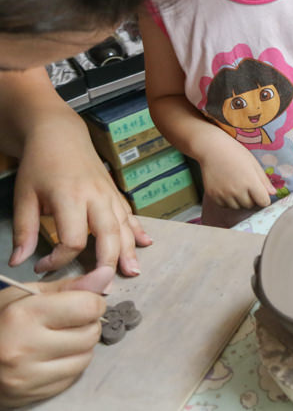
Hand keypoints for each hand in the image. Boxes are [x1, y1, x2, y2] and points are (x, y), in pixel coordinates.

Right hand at [0, 266, 112, 407]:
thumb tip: (106, 275)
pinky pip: (74, 376)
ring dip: (81, 346)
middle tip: (67, 322)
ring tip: (59, 339)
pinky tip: (52, 357)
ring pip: (86, 356)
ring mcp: (29, 376)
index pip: (88, 307)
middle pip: (91, 333)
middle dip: (87, 324)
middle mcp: (26, 348)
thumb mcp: (27, 294)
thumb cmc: (0, 321)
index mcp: (24, 316)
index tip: (83, 302)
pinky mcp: (34, 394)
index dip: (93, 302)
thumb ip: (69, 286)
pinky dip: (70, 364)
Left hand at [10, 119, 149, 276]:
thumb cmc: (39, 166)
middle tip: (104, 286)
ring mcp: (108, 194)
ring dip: (130, 250)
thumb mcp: (24, 196)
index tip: (42, 267)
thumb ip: (24, 230)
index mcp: (69, 197)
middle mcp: (95, 197)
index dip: (59, 260)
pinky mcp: (115, 192)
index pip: (73, 239)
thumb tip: (19, 262)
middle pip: (108, 234)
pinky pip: (130, 214)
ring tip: (133, 272)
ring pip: (124, 226)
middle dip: (108, 262)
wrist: (60, 135)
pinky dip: (138, 230)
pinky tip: (146, 244)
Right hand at [196, 132, 271, 210]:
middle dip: (252, 199)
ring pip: (237, 207)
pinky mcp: (213, 195)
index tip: (261, 193)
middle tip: (247, 187)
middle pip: (250, 205)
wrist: (212, 149)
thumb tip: (273, 193)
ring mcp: (224, 194)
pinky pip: (224, 205)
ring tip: (237, 186)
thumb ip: (264, 180)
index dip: (264, 198)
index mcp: (250, 182)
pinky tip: (227, 188)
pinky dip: (228, 201)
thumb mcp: (254, 163)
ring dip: (240, 201)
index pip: (264, 202)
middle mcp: (237, 191)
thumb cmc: (235, 153)